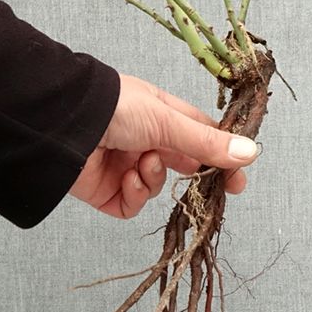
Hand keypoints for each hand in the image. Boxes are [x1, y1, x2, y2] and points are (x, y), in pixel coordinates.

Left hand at [69, 74, 258, 218]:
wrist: (61, 124)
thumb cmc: (113, 108)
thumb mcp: (167, 122)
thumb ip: (207, 143)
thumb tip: (250, 153)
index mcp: (162, 115)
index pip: (202, 137)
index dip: (222, 156)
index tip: (238, 178)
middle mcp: (146, 139)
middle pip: (184, 165)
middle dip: (197, 176)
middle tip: (217, 190)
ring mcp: (126, 165)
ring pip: (159, 185)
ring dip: (154, 177)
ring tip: (141, 163)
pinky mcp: (108, 191)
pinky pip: (134, 203)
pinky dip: (135, 194)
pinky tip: (126, 179)